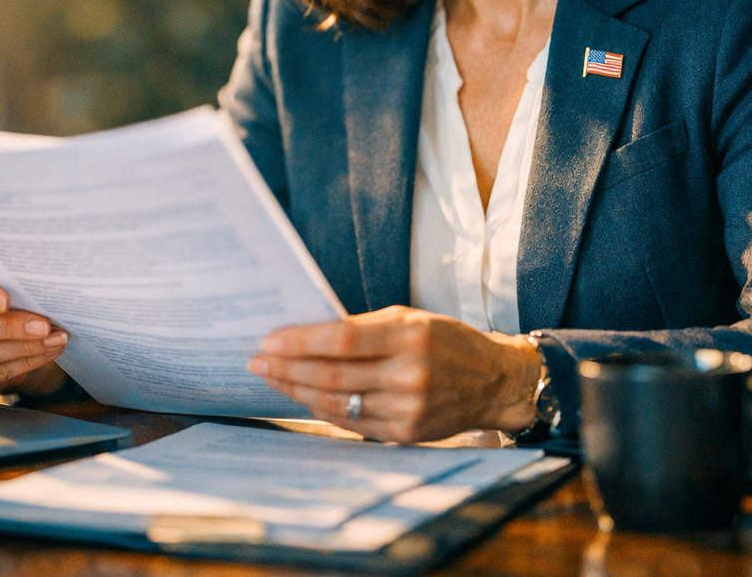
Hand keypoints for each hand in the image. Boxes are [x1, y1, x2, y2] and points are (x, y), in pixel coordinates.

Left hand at [248, 306, 540, 442]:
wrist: (494, 382)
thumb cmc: (447, 341)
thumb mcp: (411, 318)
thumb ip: (364, 327)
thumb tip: (308, 334)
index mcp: (411, 336)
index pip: (342, 340)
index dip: (300, 342)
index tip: (269, 339)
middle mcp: (410, 375)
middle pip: (332, 375)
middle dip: (287, 368)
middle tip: (257, 361)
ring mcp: (408, 409)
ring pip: (337, 403)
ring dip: (297, 391)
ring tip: (272, 378)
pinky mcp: (406, 434)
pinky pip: (352, 423)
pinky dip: (322, 410)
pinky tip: (303, 397)